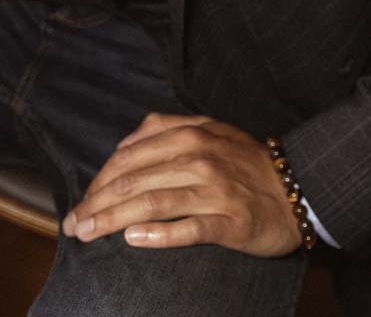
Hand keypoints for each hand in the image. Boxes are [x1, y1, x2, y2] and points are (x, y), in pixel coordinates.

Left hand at [62, 112, 301, 256]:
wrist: (297, 188)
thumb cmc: (245, 162)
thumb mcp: (209, 130)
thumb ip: (168, 130)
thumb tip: (125, 146)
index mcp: (189, 133)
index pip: (130, 156)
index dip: (100, 180)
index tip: (81, 201)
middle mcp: (198, 157)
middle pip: (134, 179)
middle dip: (97, 203)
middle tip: (73, 224)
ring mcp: (214, 189)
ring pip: (152, 202)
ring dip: (113, 219)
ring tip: (88, 233)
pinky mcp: (229, 221)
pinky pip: (188, 228)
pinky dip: (158, 233)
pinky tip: (134, 240)